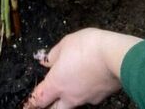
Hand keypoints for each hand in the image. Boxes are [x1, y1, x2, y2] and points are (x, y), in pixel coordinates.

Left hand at [24, 29, 139, 108]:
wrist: (116, 56)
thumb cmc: (88, 46)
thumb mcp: (66, 43)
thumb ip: (54, 55)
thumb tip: (46, 61)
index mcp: (56, 83)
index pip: (39, 99)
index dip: (31, 103)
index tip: (28, 105)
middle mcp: (70, 96)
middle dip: (50, 107)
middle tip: (47, 102)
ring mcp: (86, 99)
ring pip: (73, 104)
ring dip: (68, 100)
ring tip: (70, 87)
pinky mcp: (101, 97)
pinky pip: (89, 97)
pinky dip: (86, 91)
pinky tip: (89, 80)